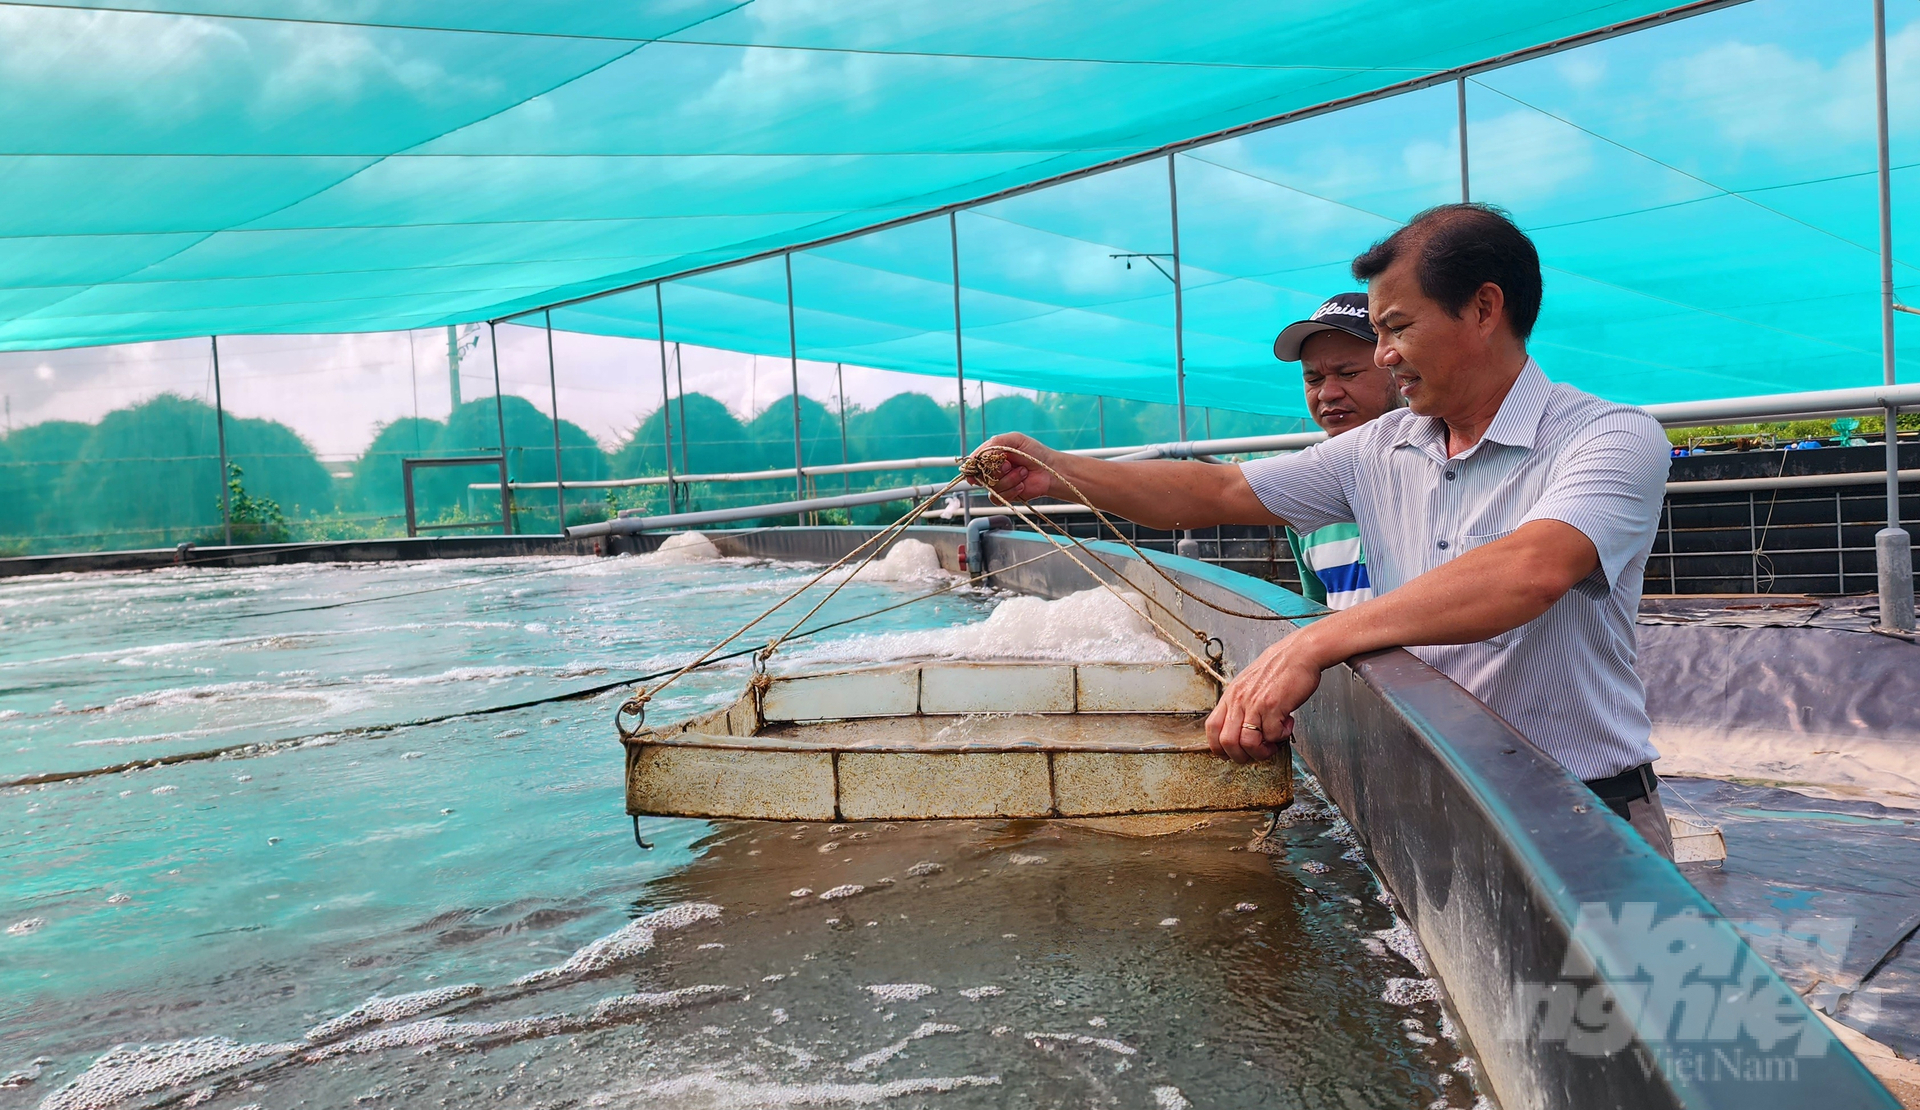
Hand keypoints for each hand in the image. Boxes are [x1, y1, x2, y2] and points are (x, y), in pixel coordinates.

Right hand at [968, 433, 1052, 501]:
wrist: (1051, 470)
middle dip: (996, 471)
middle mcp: (993, 469)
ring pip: (991, 487)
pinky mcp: (1006, 495)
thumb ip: (995, 443)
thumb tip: (978, 457)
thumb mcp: (1015, 439)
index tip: (973, 469)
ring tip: (1022, 472)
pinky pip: (998, 498)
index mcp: (992, 455)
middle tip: (1009, 465)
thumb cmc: (1035, 452)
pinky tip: (1022, 484)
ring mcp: (999, 483)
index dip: (972, 467)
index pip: (974, 462)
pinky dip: (1011, 490)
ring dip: (1008, 479)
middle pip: (980, 475)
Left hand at [1205, 632, 1328, 762]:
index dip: (1218, 747)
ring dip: (1262, 751)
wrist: (1299, 653)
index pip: (1212, 728)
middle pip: (1227, 741)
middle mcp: (1239, 700)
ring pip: (1248, 742)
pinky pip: (1272, 735)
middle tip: (1255, 753)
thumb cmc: (1278, 667)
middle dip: (1241, 756)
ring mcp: (1255, 704)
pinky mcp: (1274, 706)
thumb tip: (1241, 728)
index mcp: (1231, 695)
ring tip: (1273, 744)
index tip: (1230, 753)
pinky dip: (1281, 737)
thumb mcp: (1249, 684)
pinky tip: (1286, 725)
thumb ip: (1242, 704)